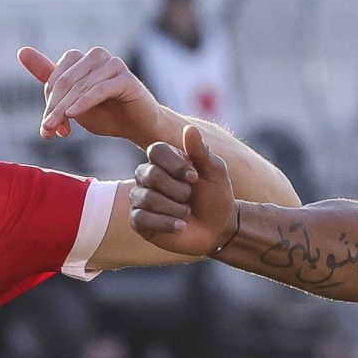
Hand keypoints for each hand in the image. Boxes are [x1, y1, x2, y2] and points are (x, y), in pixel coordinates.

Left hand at [18, 45, 162, 145]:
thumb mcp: (72, 100)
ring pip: (80, 86)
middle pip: (65, 81)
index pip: (55, 79)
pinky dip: (84, 102)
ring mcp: (113, 64)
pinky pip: (99, 89)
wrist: (139, 127)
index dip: (49, 104)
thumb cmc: (106, 113)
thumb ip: (49, 79)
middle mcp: (96, 56)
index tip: (48, 129)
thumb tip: (21, 51)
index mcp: (81, 59)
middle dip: (54, 108)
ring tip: (60, 129)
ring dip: (66, 109)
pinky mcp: (126, 78)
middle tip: (48, 131)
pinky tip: (74, 115)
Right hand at [128, 127, 238, 257]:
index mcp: (163, 159)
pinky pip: (141, 218)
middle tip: (190, 198)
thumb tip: (189, 128)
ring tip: (187, 213)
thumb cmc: (216, 196)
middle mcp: (147, 176)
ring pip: (147, 198)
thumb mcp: (215, 171)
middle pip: (151, 175)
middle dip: (179, 190)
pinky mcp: (138, 221)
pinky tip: (181, 226)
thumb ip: (201, 151)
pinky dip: (165, 223)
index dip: (176, 165)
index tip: (194, 177)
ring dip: (175, 208)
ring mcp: (140, 198)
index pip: (156, 151)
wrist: (218, 229)